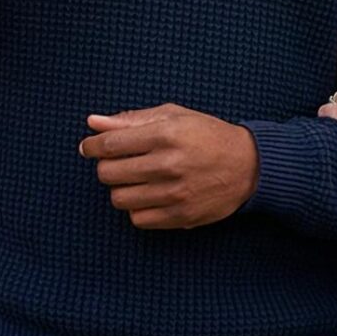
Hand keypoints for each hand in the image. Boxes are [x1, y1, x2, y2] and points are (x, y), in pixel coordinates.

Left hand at [78, 104, 257, 228]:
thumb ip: (130, 120)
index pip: (110, 144)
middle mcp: (168, 164)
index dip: (92, 146)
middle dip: (106, 166)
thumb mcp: (173, 116)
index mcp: (165, 134)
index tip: (88, 147)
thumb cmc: (206, 135)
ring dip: (121, 188)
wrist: (248, 166)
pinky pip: (138, 219)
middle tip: (118, 162)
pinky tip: (149, 195)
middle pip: (108, 173)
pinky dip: (137, 208)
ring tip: (136, 179)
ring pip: (119, 198)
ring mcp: (174, 193)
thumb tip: (92, 122)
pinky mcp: (181, 216)